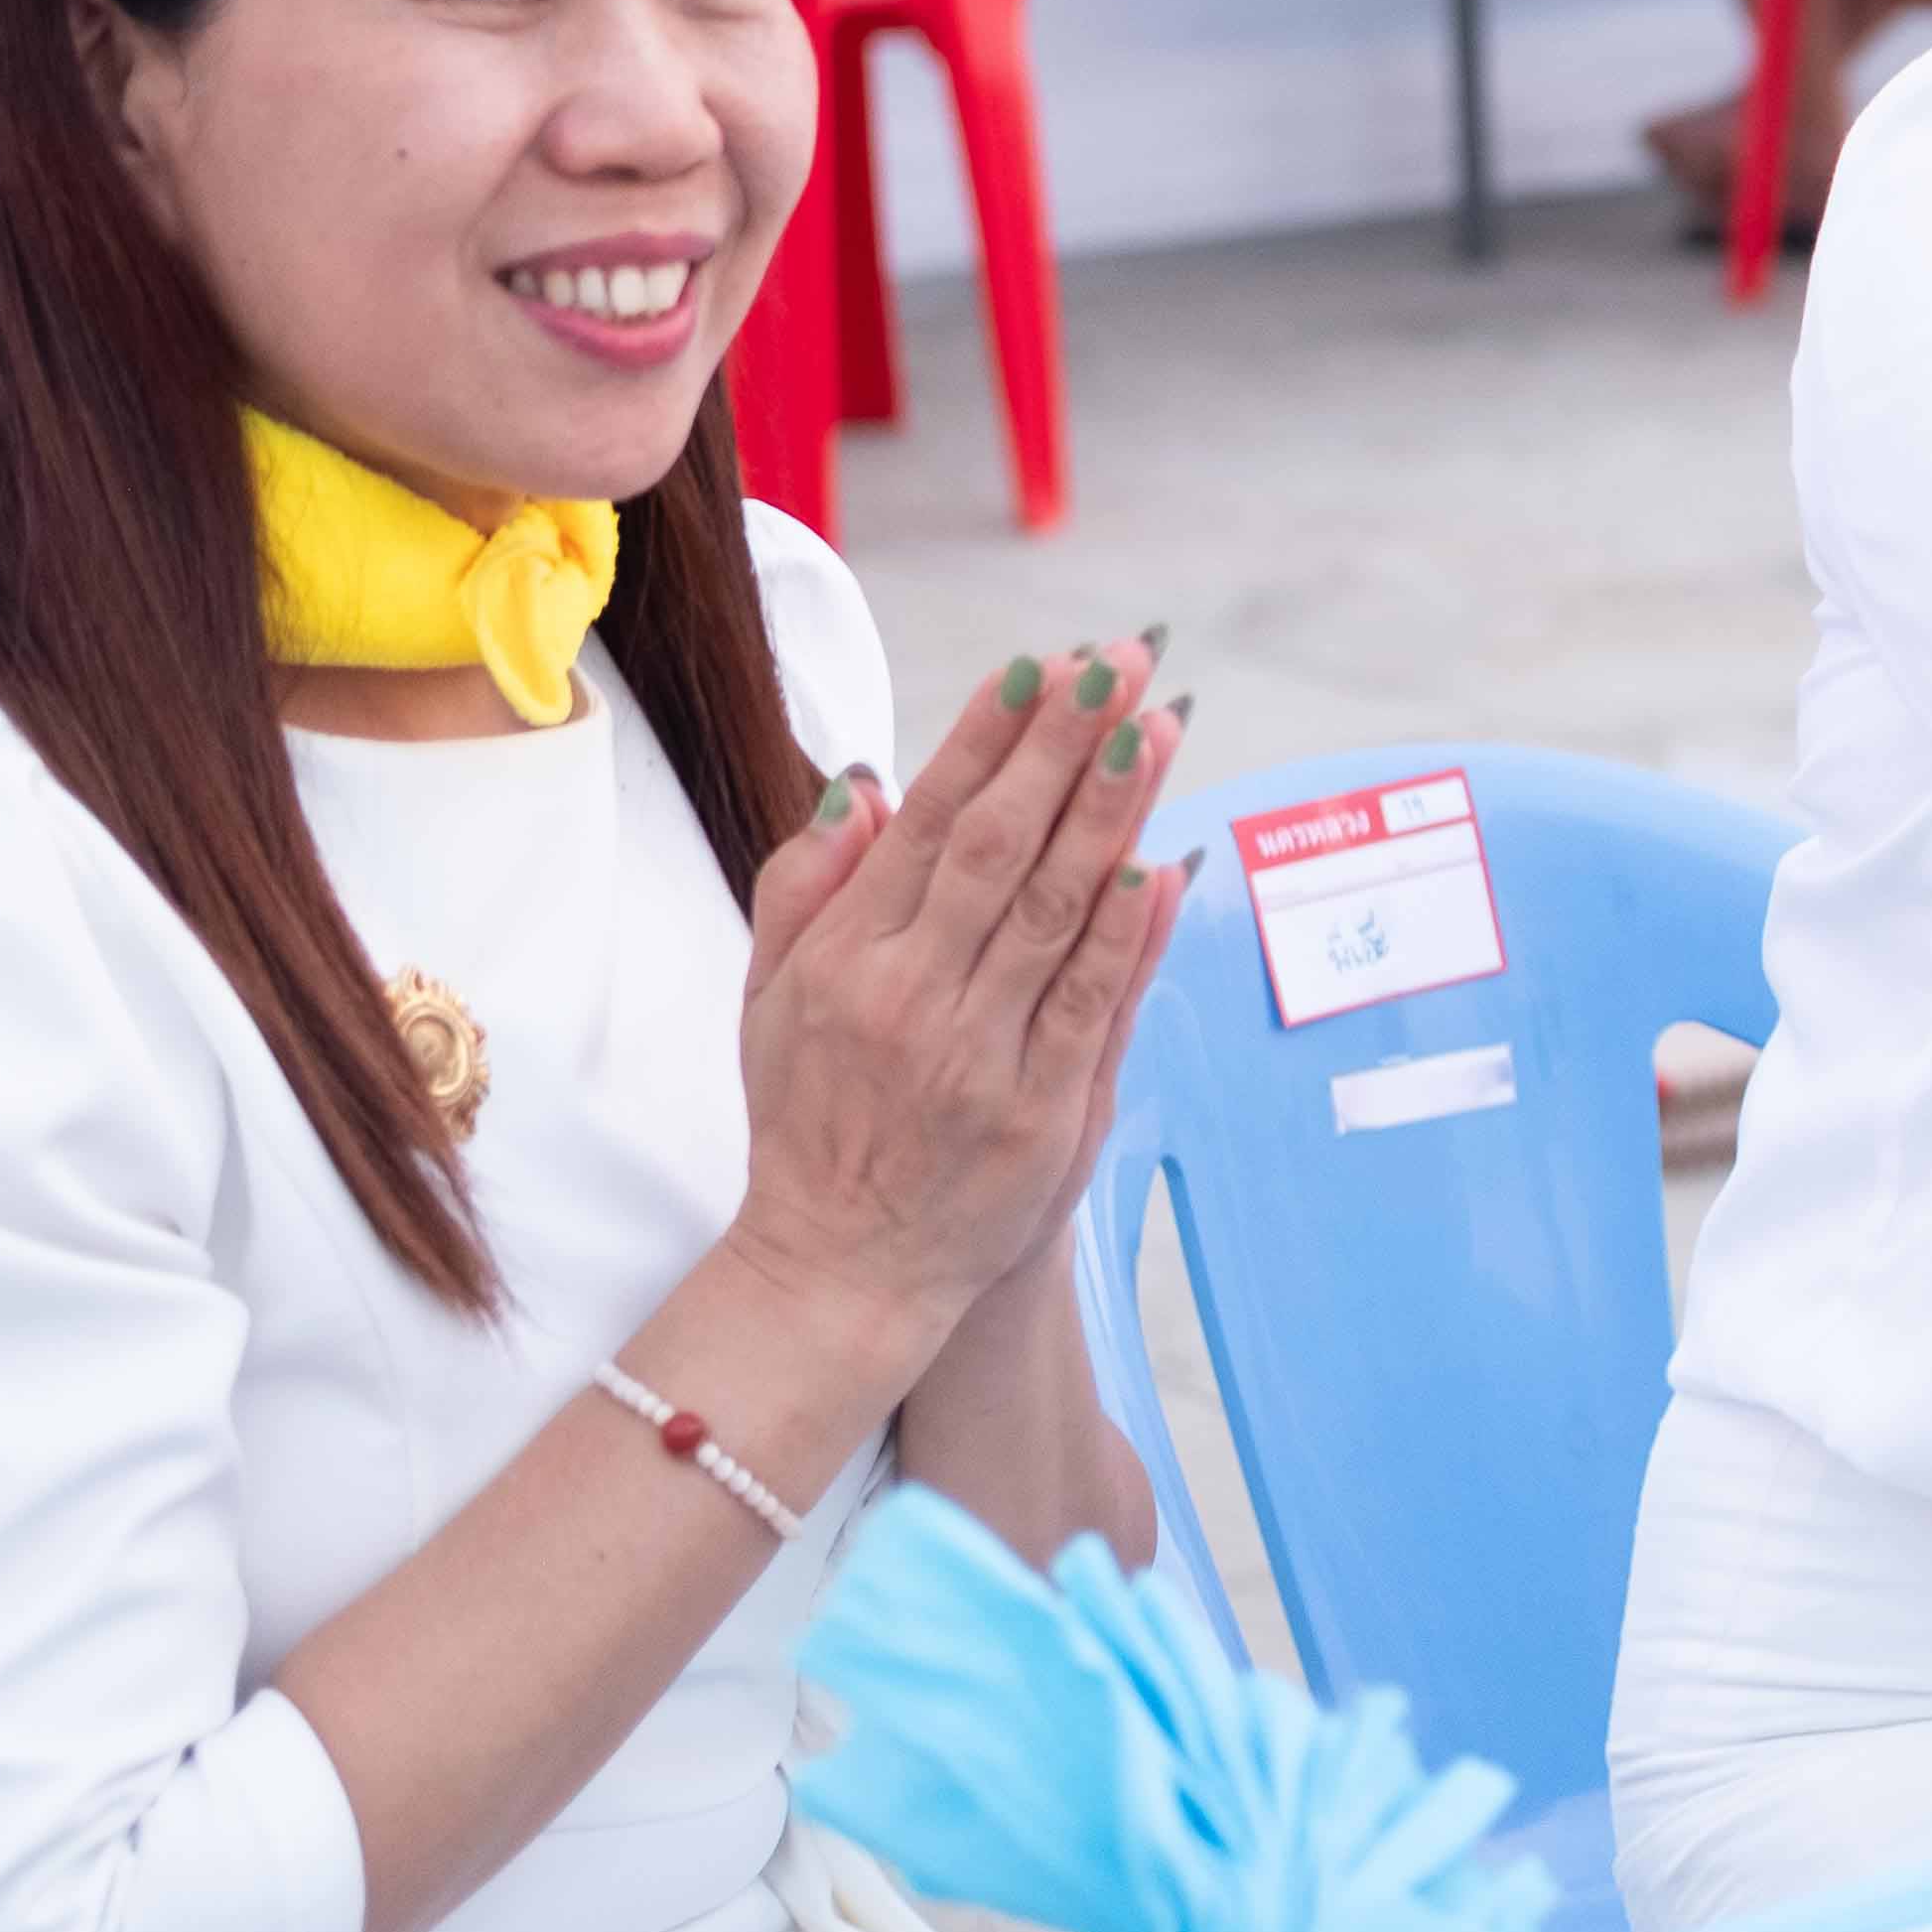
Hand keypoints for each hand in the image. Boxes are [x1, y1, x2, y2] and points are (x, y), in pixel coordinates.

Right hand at [725, 641, 1190, 1349]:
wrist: (842, 1270)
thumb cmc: (811, 1116)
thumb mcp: (768, 997)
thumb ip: (806, 884)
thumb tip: (865, 781)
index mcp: (845, 959)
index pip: (930, 823)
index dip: (989, 737)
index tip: (1040, 663)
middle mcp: (911, 998)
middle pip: (1002, 848)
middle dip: (1063, 746)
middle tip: (1119, 661)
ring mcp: (981, 1057)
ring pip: (1058, 912)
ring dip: (1112, 813)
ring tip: (1153, 728)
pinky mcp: (1043, 1113)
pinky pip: (1094, 1004)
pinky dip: (1132, 932)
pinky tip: (1162, 860)